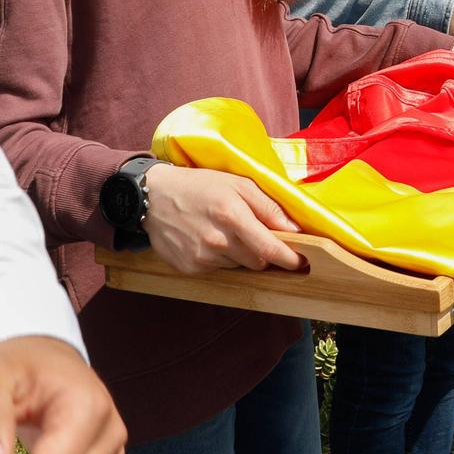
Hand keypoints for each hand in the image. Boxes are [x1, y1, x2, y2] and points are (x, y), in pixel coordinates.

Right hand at [142, 164, 304, 272]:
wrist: (152, 197)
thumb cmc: (199, 186)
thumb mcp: (238, 184)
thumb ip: (268, 206)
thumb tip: (294, 229)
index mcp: (232, 216)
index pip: (269, 249)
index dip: (289, 259)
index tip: (302, 261)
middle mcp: (217, 241)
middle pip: (258, 262)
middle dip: (264, 252)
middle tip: (255, 234)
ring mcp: (202, 257)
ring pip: (239, 266)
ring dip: (241, 254)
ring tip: (226, 231)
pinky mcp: (189, 268)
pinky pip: (218, 269)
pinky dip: (221, 258)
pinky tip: (209, 239)